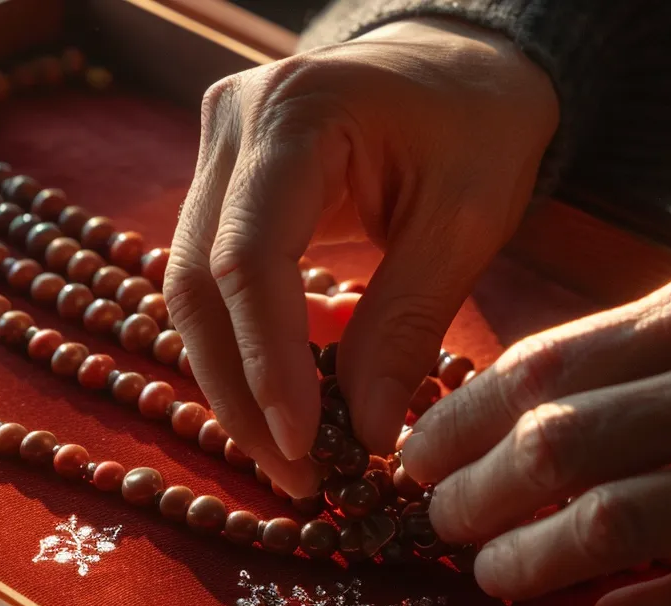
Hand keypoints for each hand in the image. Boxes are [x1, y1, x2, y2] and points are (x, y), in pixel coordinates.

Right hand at [165, 18, 557, 496]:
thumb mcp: (468, 220)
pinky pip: (211, 281)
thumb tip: (367, 435)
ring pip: (190, 290)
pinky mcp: (220, 183)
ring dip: (234, 383)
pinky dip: (244, 349)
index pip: (248, 255)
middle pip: (198, 281)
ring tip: (292, 459)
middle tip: (297, 477)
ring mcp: (215, 149)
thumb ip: (409, 323)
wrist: (463, 64)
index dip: (266, 361)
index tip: (305, 444)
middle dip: (241, 392)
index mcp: (295, 111)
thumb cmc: (480, 125)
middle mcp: (232, 122)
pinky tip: (287, 405)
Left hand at [402, 262, 670, 605]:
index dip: (460, 418)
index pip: (547, 364)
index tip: (419, 454)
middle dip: (476, 493)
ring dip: (534, 560)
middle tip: (445, 524)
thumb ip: (653, 343)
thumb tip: (532, 397)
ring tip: (499, 576)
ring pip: (618, 522)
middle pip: (561, 443)